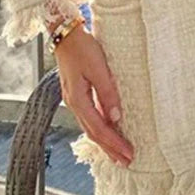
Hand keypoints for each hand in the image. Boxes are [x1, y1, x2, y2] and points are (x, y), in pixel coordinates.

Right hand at [54, 26, 134, 166]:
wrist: (65, 33)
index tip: (128, 154)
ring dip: (105, 141)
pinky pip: (89, 117)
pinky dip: (99, 128)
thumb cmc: (82, 47)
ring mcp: (74, 99)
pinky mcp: (77, 93)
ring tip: (117, 153)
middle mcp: (74, 104)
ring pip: (90, 127)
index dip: (114, 143)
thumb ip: (107, 93)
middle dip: (110, 149)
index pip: (99, 129)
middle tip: (126, 161)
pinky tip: (106, 131)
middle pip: (93, 133)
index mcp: (78, 100)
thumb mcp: (98, 68)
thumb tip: (116, 118)